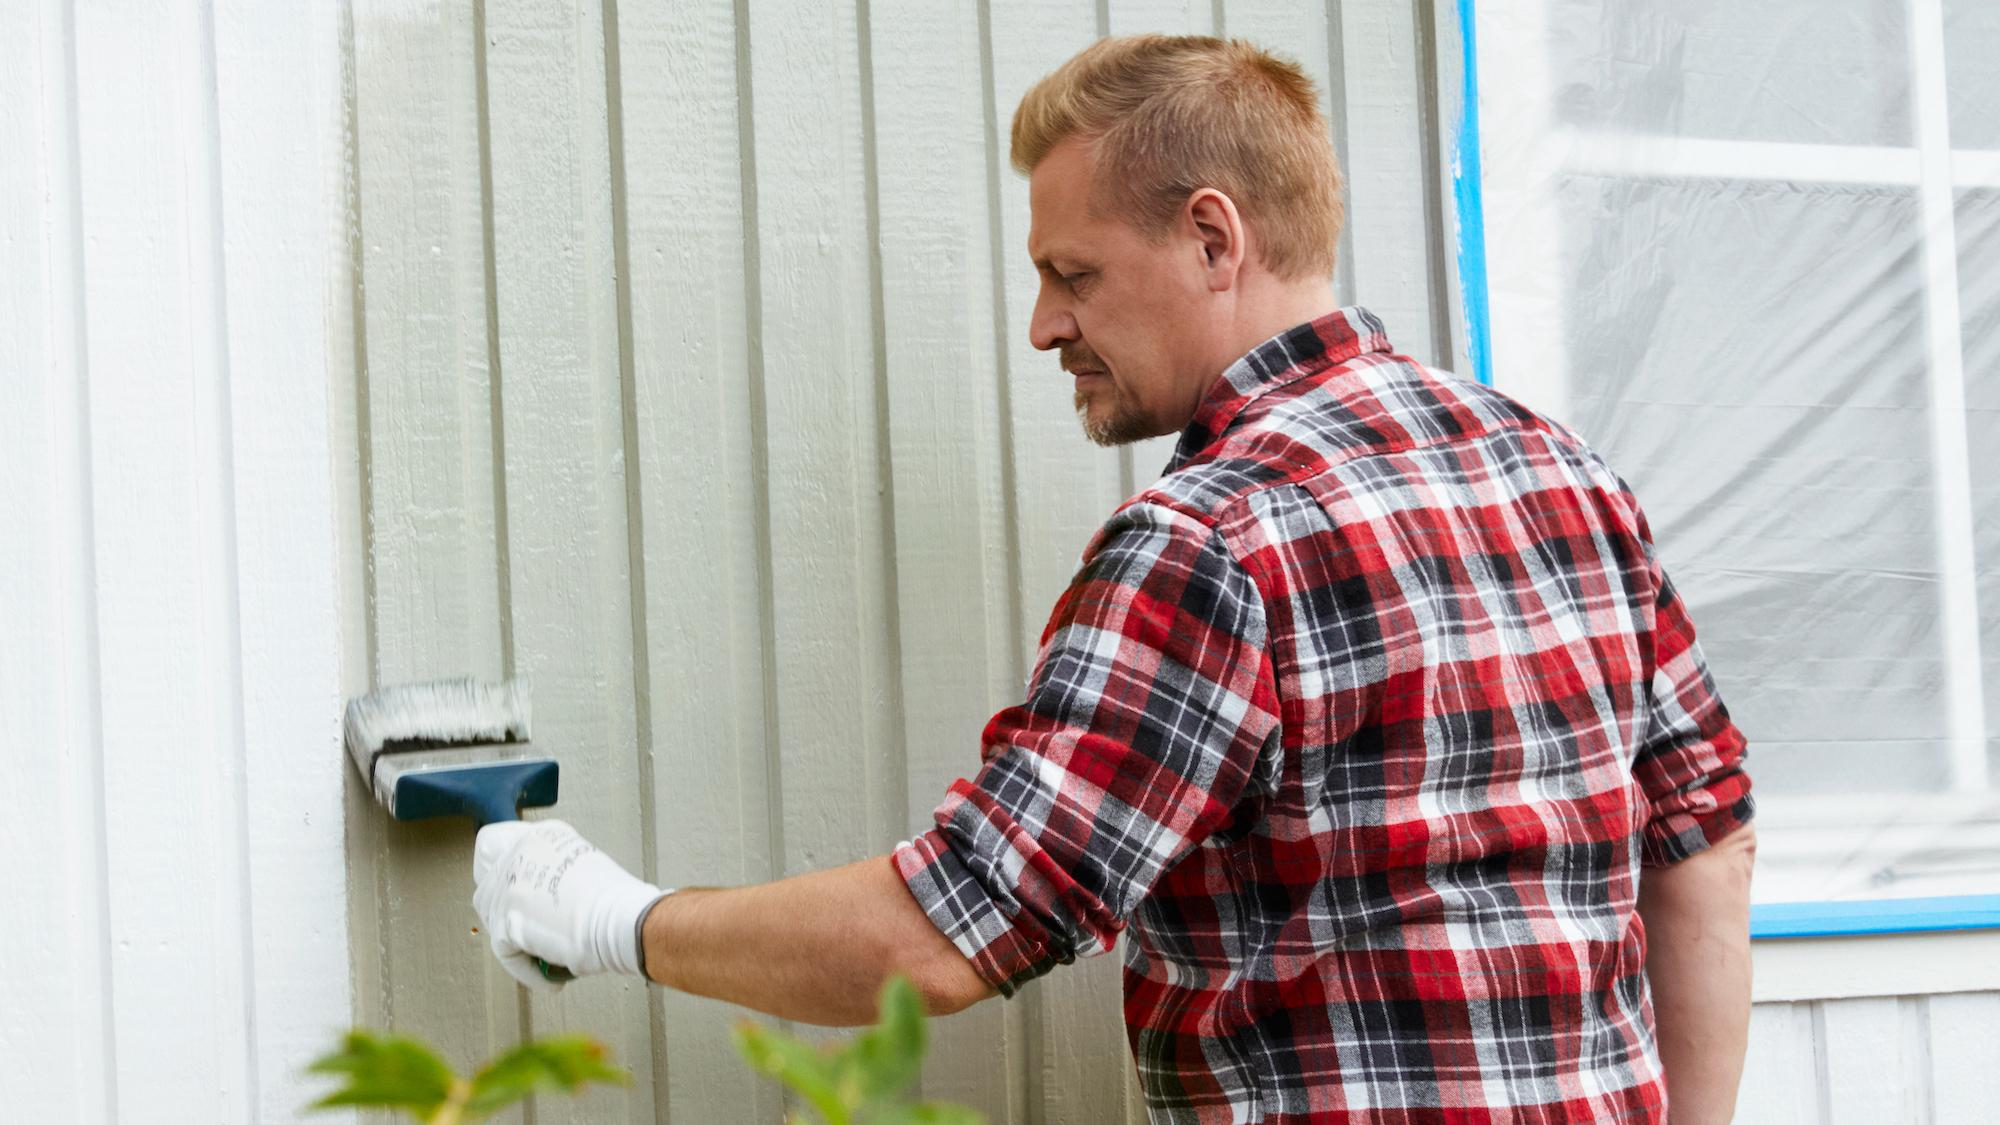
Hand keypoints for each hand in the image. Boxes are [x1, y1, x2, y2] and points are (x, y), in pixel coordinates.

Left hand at [471, 818, 670, 991]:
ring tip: (542, 955)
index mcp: (541, 837)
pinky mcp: (506, 924)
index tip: (507, 887)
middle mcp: (519, 854)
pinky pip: (508, 954)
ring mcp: (509, 888)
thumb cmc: (618, 901)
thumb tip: (540, 900)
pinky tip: (551, 977)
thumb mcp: (584, 866)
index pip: (492, 844)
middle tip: (529, 928)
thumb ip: (553, 873)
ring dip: (514, 939)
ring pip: (492, 919)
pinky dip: (529, 971)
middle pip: (488, 885)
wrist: (624, 921)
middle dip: (505, 910)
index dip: (497, 868)